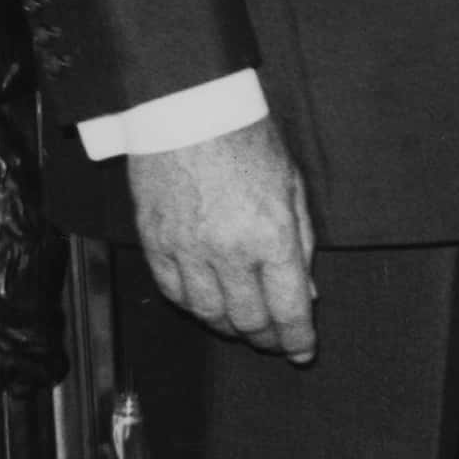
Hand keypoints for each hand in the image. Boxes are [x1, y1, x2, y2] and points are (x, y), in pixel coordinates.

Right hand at [129, 118, 315, 362]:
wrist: (186, 107)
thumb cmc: (246, 139)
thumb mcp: (292, 188)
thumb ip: (301, 243)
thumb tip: (305, 293)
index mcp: (271, 236)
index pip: (288, 308)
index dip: (298, 338)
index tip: (303, 351)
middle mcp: (228, 250)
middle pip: (248, 319)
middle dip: (266, 339)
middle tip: (275, 342)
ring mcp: (186, 248)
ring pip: (208, 313)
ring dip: (229, 328)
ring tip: (244, 328)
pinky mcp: (154, 240)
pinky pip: (173, 291)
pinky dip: (192, 306)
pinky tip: (207, 306)